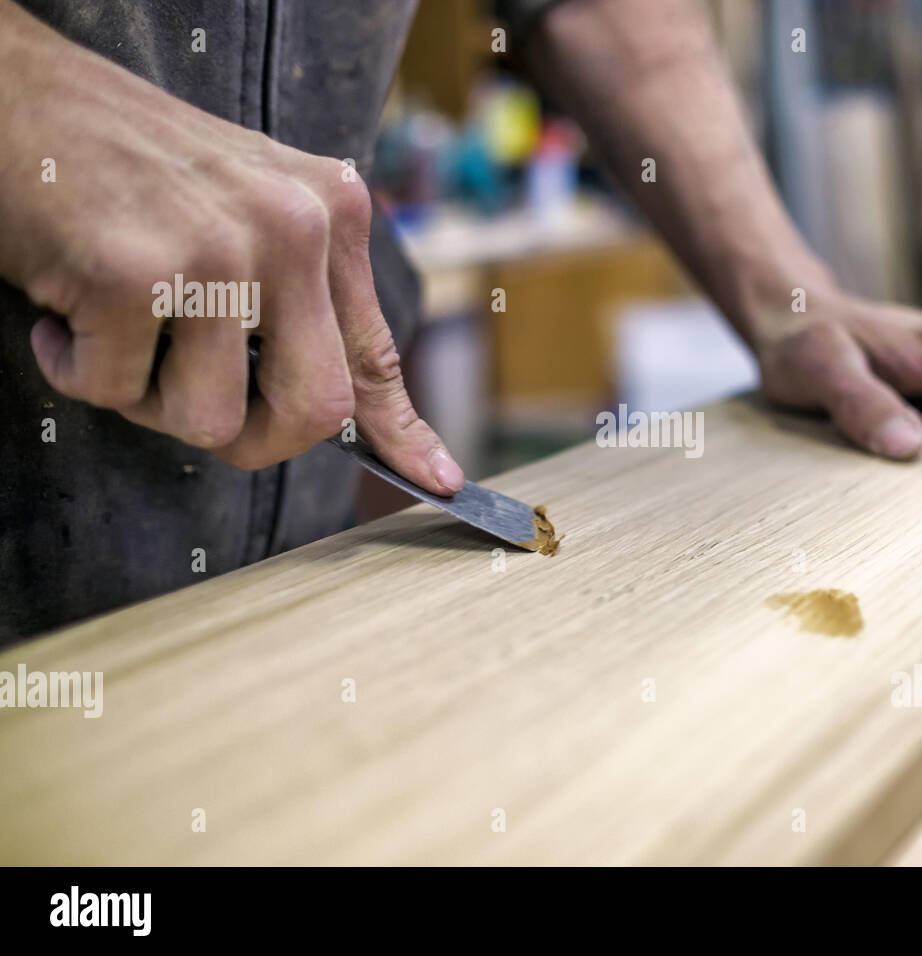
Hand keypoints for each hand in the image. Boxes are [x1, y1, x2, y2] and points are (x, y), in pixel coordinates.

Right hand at [0, 4, 463, 494]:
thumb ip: (303, 300)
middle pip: (314, 412)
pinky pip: (111, 390)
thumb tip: (348, 415)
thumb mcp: (252, 215)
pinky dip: (74, 365)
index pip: (375, 352)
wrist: (18, 93)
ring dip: (146, 396)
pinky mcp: (132, 270)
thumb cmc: (133, 168)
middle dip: (252, 439)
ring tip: (117, 320)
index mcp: (332, 214)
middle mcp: (293, 227)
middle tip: (190, 400)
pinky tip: (66, 301)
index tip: (441, 481)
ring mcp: (218, 247)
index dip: (404, 432)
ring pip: (208, 419)